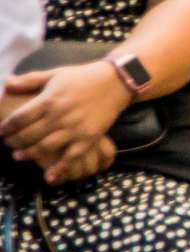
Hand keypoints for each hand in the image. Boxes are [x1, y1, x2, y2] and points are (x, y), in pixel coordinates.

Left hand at [0, 63, 128, 182]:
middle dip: (14, 142)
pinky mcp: (89, 138)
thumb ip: (29, 80)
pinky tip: (49, 177)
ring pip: (45, 147)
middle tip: (8, 144)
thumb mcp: (54, 74)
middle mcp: (60, 116)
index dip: (6, 127)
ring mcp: (75, 128)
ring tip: (18, 157)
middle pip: (28, 135)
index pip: (19, 118)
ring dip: (29, 154)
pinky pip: (71, 157)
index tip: (1, 131)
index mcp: (49, 100)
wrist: (115, 82)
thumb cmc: (82, 77)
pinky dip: (59, 168)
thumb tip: (6, 83)